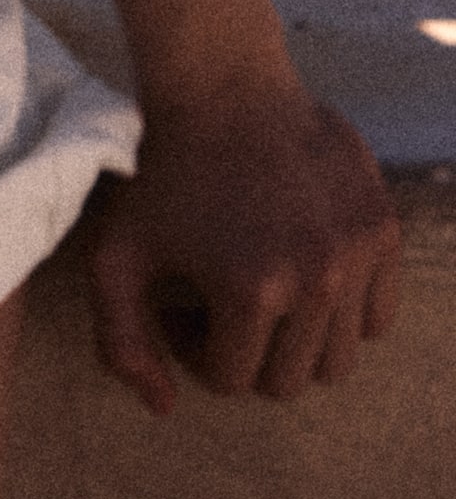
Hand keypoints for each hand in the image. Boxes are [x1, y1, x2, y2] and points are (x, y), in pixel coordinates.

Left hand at [86, 69, 401, 415]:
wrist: (222, 89)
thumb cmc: (162, 175)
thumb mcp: (115, 257)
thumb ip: (121, 343)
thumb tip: (165, 409)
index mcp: (250, 291)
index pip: (231, 381)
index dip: (194, 349)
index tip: (180, 306)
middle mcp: (315, 279)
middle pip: (287, 380)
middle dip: (244, 353)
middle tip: (218, 304)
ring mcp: (356, 255)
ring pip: (336, 358)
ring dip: (294, 341)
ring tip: (260, 292)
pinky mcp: (383, 231)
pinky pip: (378, 317)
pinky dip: (342, 314)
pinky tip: (299, 273)